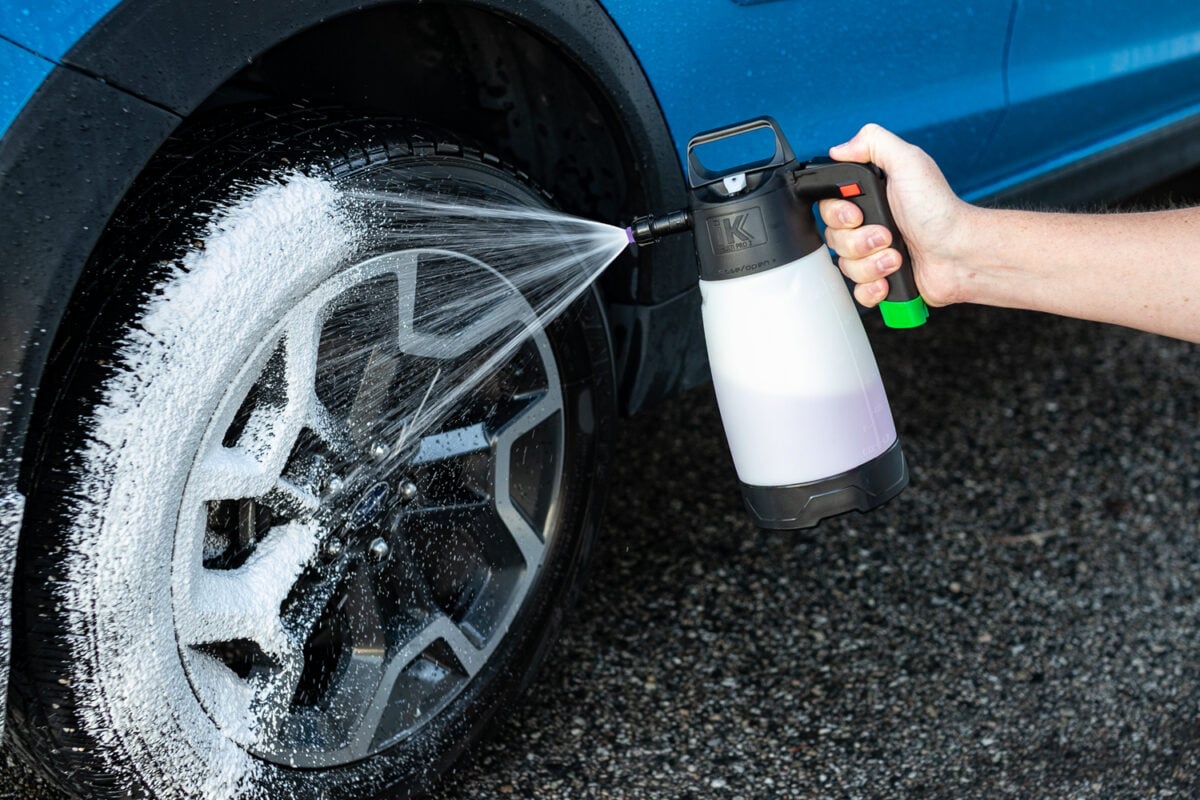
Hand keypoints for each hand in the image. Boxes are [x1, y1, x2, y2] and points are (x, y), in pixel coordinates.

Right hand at [818, 124, 971, 307]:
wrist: (959, 252)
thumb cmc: (939, 210)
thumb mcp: (908, 161)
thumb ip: (872, 142)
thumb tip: (840, 147)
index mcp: (871, 198)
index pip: (829, 208)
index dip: (838, 214)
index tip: (857, 214)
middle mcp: (869, 225)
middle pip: (833, 238)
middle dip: (859, 241)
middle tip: (887, 233)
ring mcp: (874, 254)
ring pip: (845, 266)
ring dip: (871, 263)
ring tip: (897, 256)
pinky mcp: (881, 280)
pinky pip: (857, 291)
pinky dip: (872, 288)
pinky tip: (890, 277)